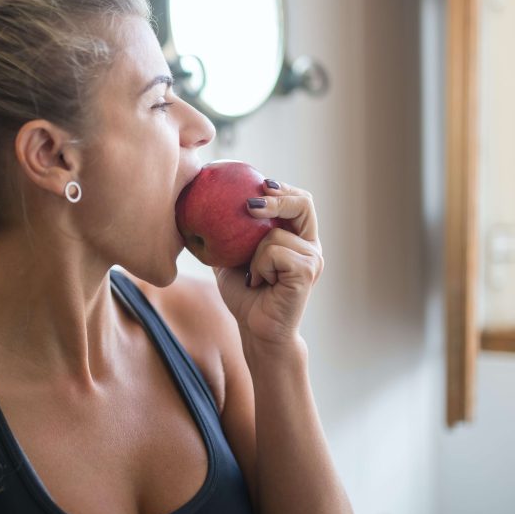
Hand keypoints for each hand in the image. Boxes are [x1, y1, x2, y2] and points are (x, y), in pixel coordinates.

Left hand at [212, 180, 323, 347]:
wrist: (255, 330)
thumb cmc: (244, 295)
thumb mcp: (232, 256)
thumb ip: (230, 231)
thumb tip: (201, 202)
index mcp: (298, 238)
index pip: (298, 200)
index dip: (281, 188)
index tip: (258, 184)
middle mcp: (310, 246)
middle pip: (303, 202)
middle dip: (277, 197)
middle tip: (249, 204)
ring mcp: (313, 258)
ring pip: (275, 233)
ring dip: (253, 254)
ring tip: (254, 277)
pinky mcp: (307, 271)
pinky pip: (273, 252)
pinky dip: (259, 267)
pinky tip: (259, 283)